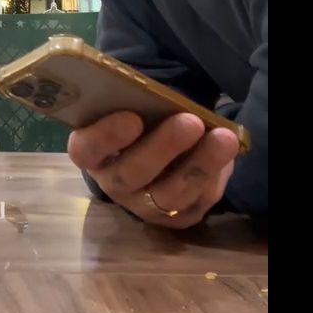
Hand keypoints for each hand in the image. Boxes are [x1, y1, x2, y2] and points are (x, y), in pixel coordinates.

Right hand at [68, 111, 239, 227]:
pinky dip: (213, 177)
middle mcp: (112, 183)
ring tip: (223, 138)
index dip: (106, 137)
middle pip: (131, 175)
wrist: (153, 146)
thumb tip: (156, 94)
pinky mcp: (174, 218)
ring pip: (169, 195)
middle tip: (190, 122)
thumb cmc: (136, 116)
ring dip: (199, 165)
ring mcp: (143, 205)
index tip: (132, 118)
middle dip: (163, 148)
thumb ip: (134, 101)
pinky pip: (195, 203)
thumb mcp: (128, 106)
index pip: (86, 150)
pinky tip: (226, 155)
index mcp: (91, 152)